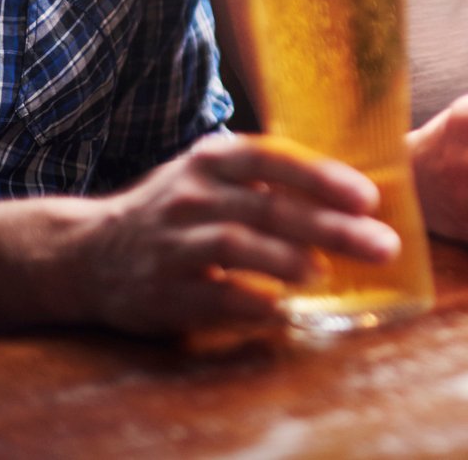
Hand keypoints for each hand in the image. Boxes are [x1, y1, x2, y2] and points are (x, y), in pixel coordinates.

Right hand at [64, 133, 396, 334]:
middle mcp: (193, 195)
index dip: (322, 176)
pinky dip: (250, 303)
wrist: (86, 252)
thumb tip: (352, 190)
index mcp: (214, 160)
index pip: (273, 158)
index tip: (368, 198)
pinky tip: (283, 310)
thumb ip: (269, 176)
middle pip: (269, 206)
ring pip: (236, 245)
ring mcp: (173, 242)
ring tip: (326, 273)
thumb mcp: (212, 176)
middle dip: (330, 227)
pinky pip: (212, 295)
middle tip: (380, 245)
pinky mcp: (162, 290)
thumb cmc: (174, 210)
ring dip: (288, 259)